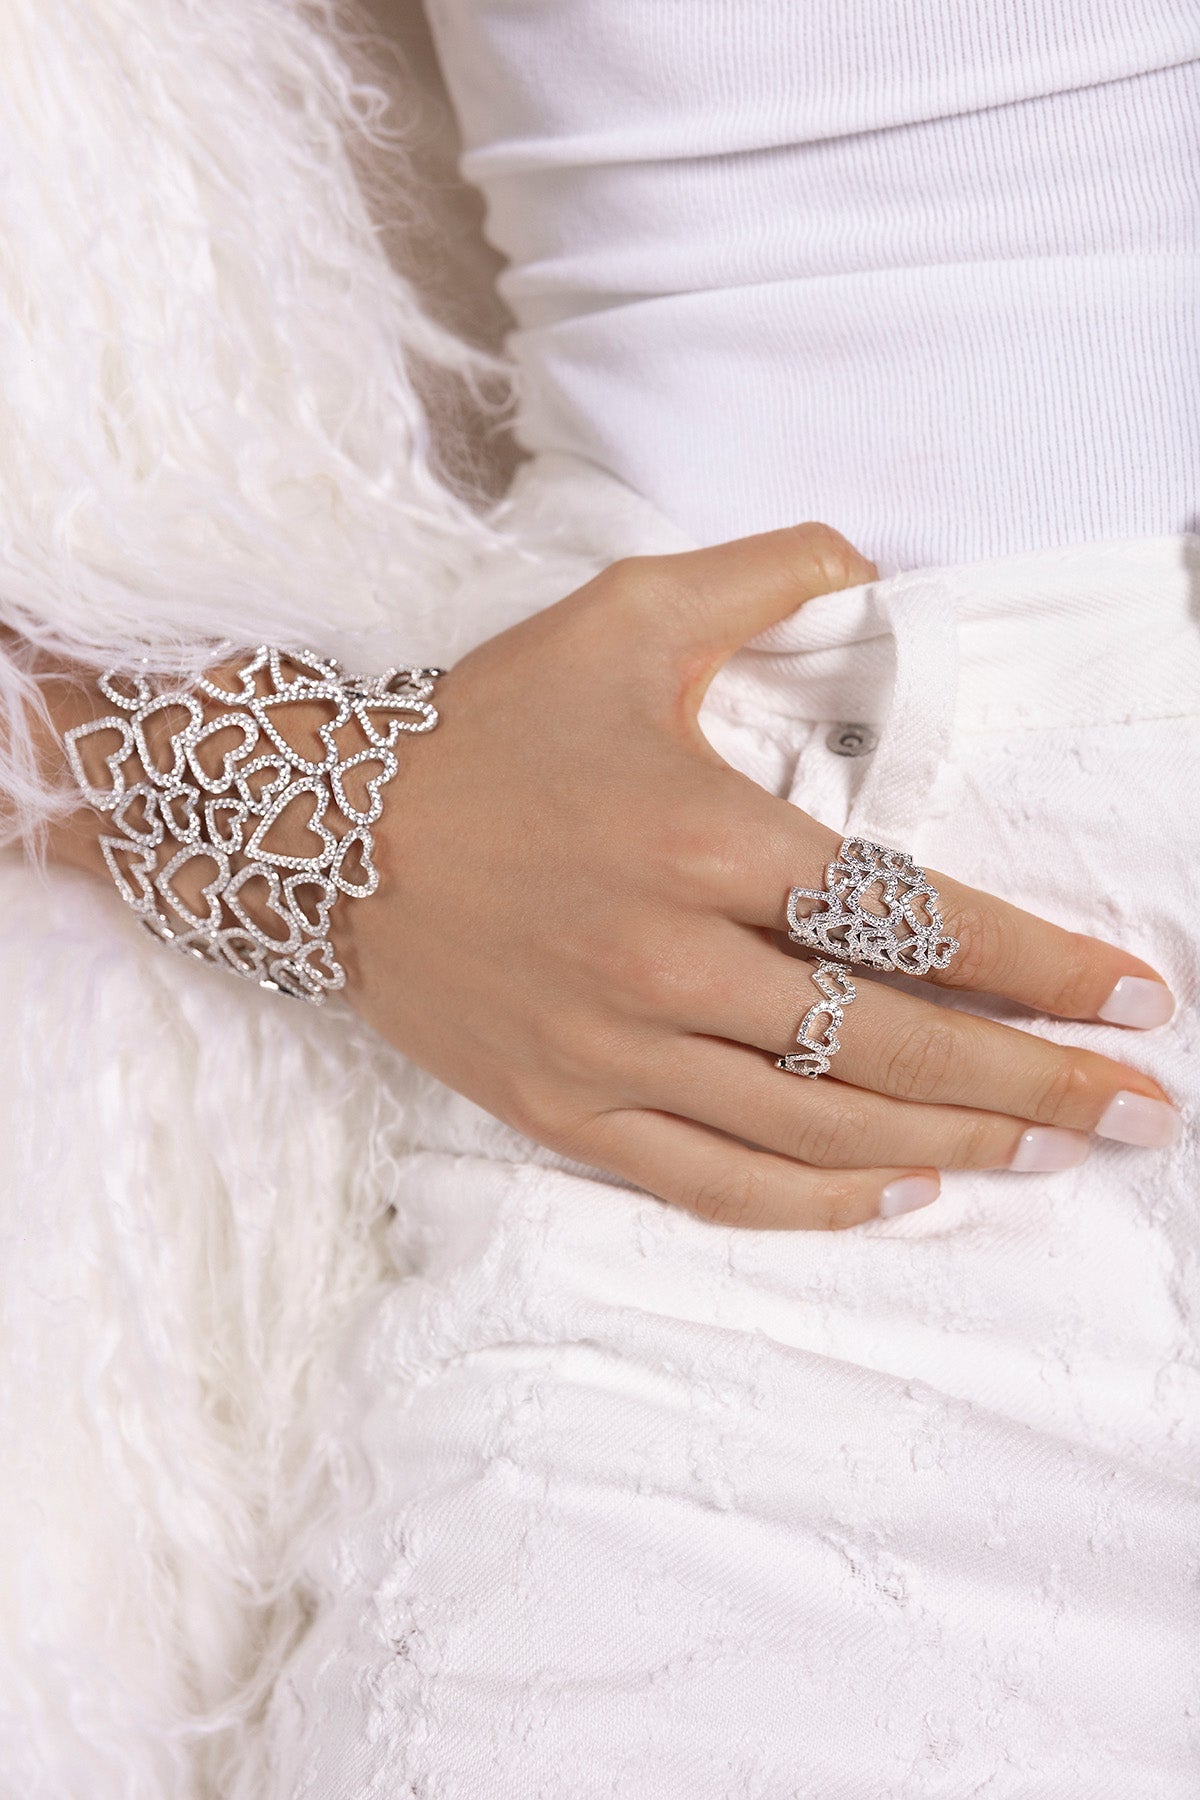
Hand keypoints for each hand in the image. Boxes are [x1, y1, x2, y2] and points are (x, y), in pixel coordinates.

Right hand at [338, 522, 1179, 1229]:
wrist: (319, 831)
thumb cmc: (485, 725)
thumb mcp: (624, 616)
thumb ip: (766, 577)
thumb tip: (872, 560)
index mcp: (704, 839)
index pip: (914, 918)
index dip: (1041, 967)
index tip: (1133, 998)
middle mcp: (669, 960)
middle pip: (889, 1044)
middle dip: (1036, 1081)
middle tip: (1139, 1110)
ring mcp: (614, 1052)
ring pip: (817, 1129)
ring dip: (954, 1146)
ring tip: (1053, 1151)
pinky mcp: (565, 1110)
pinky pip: (711, 1184)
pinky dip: (816, 1202)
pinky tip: (900, 1195)